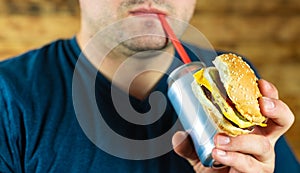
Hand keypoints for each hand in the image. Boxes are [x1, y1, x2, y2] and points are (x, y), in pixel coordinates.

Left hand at [172, 79, 294, 172]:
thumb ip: (189, 142)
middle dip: (275, 109)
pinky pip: (249, 165)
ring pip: (261, 145)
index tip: (258, 83)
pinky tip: (218, 154)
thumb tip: (178, 136)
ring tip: (218, 139)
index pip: (267, 106)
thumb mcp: (200, 148)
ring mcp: (262, 159)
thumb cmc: (214, 161)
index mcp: (253, 127)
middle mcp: (263, 141)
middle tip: (261, 105)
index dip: (269, 93)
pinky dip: (233, 158)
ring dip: (239, 140)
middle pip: (282, 121)